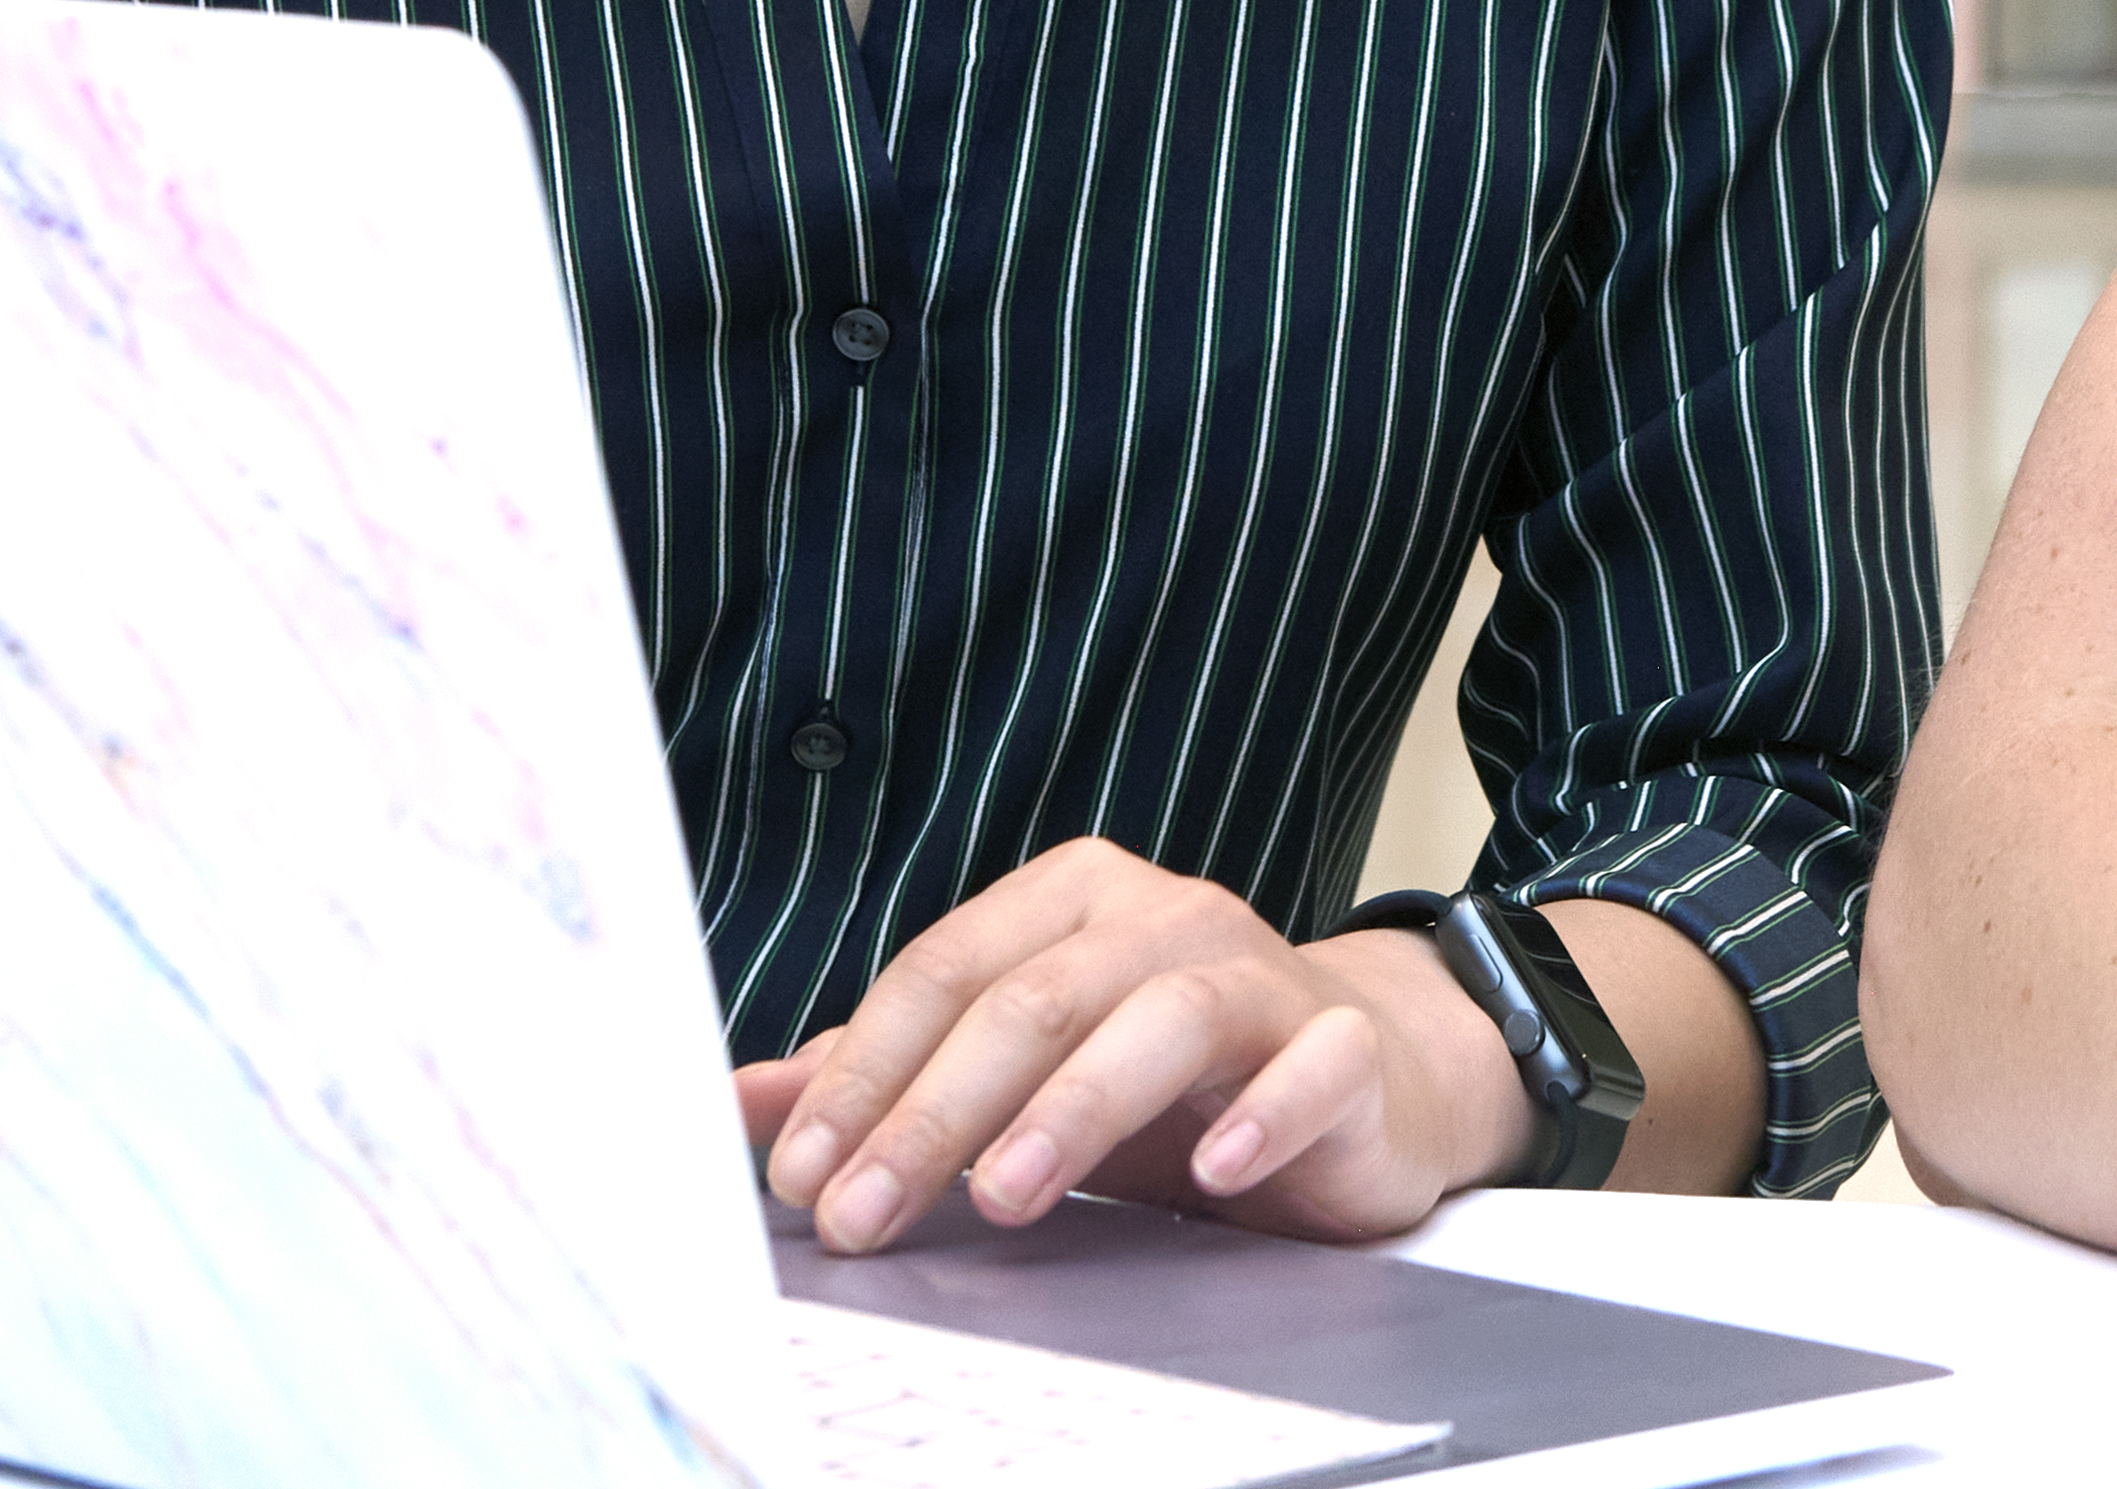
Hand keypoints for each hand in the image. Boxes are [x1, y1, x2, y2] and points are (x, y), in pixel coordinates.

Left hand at [741, 840, 1523, 1253]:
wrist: (1369, 1077)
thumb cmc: (1177, 1076)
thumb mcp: (1024, 1073)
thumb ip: (894, 1079)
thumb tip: (747, 1103)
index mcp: (1070, 903)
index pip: (942, 972)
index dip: (861, 1075)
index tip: (797, 1174)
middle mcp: (1163, 918)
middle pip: (1032, 1000)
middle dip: (932, 1113)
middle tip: (863, 1212)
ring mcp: (1262, 976)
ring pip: (1162, 1016)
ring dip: (1073, 1108)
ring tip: (1004, 1197)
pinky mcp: (1346, 1046)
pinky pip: (1309, 1066)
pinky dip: (1263, 1112)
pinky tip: (1216, 1169)